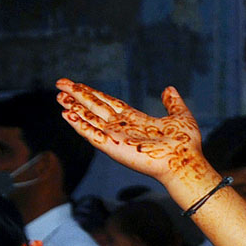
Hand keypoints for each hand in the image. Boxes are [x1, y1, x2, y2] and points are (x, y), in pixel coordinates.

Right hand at [55, 80, 211, 190]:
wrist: (186, 161)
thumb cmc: (186, 145)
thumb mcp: (180, 116)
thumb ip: (173, 103)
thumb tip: (169, 89)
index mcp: (136, 120)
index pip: (109, 104)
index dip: (93, 94)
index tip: (77, 85)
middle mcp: (123, 128)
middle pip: (95, 109)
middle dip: (78, 97)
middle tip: (59, 84)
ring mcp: (117, 138)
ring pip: (90, 120)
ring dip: (74, 108)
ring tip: (59, 97)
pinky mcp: (114, 147)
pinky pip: (92, 134)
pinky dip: (79, 125)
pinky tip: (66, 115)